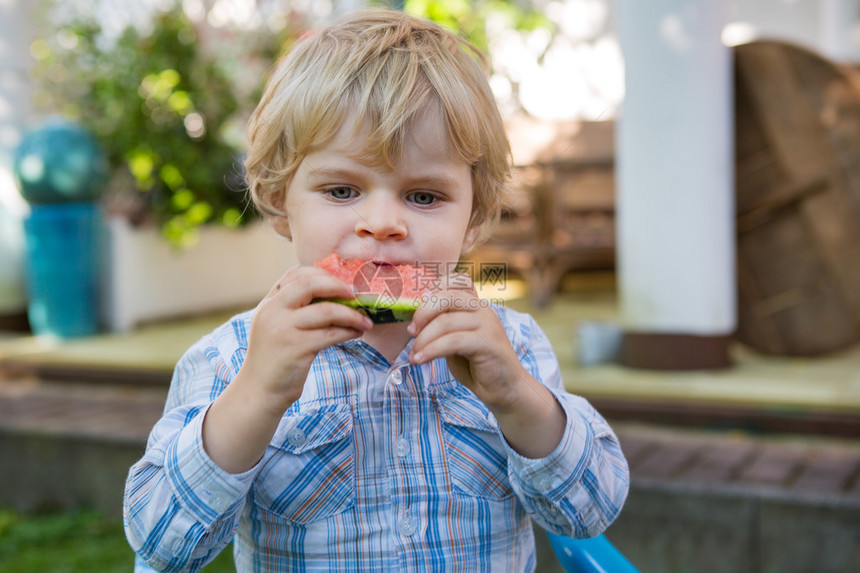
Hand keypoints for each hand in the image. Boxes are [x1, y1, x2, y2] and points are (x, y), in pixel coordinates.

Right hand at [203, 265, 372, 472]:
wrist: (258, 392)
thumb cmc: (275, 359)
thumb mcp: (276, 326)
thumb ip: (295, 309)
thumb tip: (335, 294)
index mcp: (269, 303)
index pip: (296, 274)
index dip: (322, 274)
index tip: (342, 282)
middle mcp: (273, 311)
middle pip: (310, 284)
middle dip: (338, 286)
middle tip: (357, 294)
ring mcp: (283, 329)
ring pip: (327, 310)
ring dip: (352, 314)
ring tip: (365, 320)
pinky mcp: (296, 348)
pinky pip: (331, 334)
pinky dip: (349, 331)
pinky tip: (357, 333)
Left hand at [407, 275, 565, 457]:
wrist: (503, 389)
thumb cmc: (475, 364)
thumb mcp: (454, 339)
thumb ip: (441, 325)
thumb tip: (415, 317)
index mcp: (475, 304)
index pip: (453, 281)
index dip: (431, 292)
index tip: (417, 315)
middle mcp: (483, 308)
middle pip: (446, 297)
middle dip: (422, 314)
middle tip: (410, 332)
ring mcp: (488, 323)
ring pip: (446, 321)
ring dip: (423, 339)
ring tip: (413, 356)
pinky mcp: (488, 342)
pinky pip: (453, 341)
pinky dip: (431, 350)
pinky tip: (420, 360)